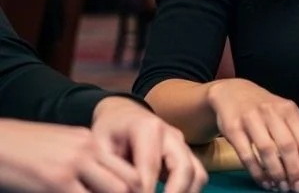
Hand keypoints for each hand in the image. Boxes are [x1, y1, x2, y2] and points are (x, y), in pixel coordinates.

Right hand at [0, 119, 139, 192]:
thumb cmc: (23, 150)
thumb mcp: (59, 149)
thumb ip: (81, 162)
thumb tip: (97, 183)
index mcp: (90, 141)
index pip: (126, 167)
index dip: (135, 189)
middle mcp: (87, 149)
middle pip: (127, 180)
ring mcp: (74, 164)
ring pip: (114, 189)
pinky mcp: (56, 180)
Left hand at [92, 96, 206, 192]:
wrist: (123, 117)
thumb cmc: (108, 133)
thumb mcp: (98, 149)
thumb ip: (110, 172)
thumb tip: (125, 192)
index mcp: (148, 128)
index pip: (151, 166)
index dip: (144, 192)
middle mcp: (172, 135)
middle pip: (184, 169)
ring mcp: (183, 145)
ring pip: (197, 174)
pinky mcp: (187, 155)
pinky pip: (197, 176)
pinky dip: (188, 192)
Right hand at [207, 78, 298, 191]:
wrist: (232, 92)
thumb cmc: (263, 107)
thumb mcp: (283, 112)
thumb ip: (296, 134)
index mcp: (289, 109)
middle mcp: (272, 112)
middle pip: (288, 147)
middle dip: (295, 172)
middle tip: (298, 189)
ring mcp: (251, 119)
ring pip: (268, 152)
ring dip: (277, 173)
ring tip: (282, 187)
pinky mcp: (234, 128)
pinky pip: (247, 155)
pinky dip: (257, 172)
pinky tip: (265, 181)